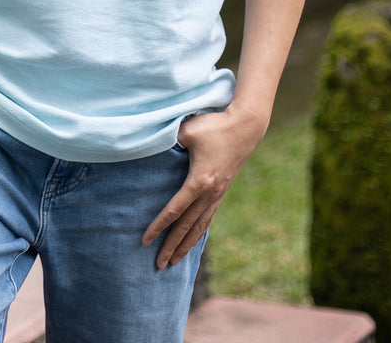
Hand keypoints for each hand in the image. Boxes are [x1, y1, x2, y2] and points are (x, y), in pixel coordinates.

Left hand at [141, 106, 267, 268]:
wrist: (245, 127)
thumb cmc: (214, 126)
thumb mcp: (187, 130)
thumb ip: (169, 141)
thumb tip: (151, 144)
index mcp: (198, 181)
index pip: (174, 210)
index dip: (158, 226)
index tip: (145, 240)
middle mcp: (209, 193)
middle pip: (186, 226)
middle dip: (172, 246)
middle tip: (158, 265)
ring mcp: (218, 193)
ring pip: (199, 226)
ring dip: (186, 244)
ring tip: (175, 261)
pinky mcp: (222, 190)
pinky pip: (208, 217)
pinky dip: (199, 232)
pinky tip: (193, 239)